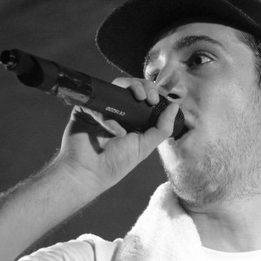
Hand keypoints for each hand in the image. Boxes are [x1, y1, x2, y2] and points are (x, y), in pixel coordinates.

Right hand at [57, 77, 178, 192]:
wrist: (89, 174)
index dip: (153, 91)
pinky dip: (109, 116)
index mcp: (132, 118)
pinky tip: (116, 131)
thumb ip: (162, 128)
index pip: (144, 96)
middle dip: (144, 86)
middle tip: (150, 97)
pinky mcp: (85, 109)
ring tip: (140, 98)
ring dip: (130, 88)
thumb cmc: (115, 163)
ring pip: (115, 87)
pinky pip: (98, 103)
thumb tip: (175, 107)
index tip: (158, 99)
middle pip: (130, 87)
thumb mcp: (145, 146)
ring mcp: (101, 108)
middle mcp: (117, 111)